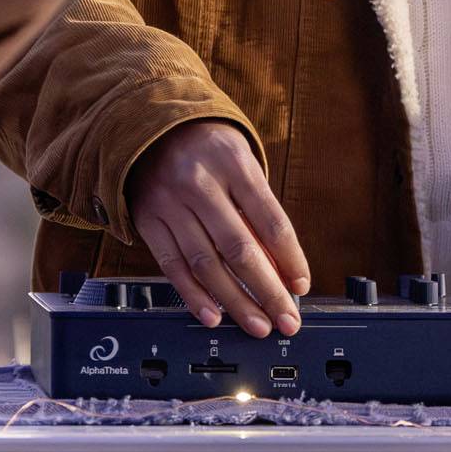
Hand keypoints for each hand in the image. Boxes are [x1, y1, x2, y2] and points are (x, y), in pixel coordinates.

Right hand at [129, 121, 309, 337]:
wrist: (152, 126)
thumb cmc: (209, 150)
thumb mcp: (241, 164)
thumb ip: (258, 212)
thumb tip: (279, 269)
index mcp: (234, 164)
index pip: (271, 220)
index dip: (290, 259)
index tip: (301, 286)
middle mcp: (200, 183)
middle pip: (239, 249)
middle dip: (268, 291)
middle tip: (286, 319)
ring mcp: (171, 203)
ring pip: (206, 265)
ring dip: (235, 302)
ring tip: (257, 325)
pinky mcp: (149, 221)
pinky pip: (173, 266)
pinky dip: (194, 296)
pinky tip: (213, 316)